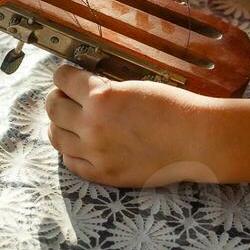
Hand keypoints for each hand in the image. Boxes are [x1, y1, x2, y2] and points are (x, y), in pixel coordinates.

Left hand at [45, 64, 223, 186]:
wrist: (196, 141)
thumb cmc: (172, 108)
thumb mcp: (133, 86)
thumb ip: (104, 89)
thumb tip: (82, 87)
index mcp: (101, 97)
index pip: (62, 79)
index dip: (63, 75)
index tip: (66, 76)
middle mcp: (92, 125)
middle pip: (53, 108)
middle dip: (57, 97)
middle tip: (65, 96)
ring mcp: (96, 153)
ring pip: (56, 136)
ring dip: (59, 124)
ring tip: (69, 120)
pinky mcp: (104, 174)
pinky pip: (71, 162)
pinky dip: (71, 150)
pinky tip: (79, 143)